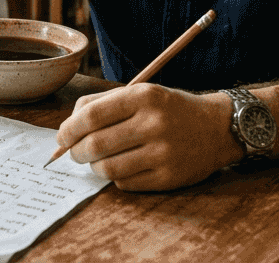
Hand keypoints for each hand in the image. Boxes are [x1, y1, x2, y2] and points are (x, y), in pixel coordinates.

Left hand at [57, 84, 241, 190]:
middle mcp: (154, 123)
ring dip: (94, 168)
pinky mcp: (169, 177)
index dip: (69, 129)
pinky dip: (115, 178)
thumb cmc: (170, 109)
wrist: (217, 127)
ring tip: (96, 162)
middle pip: (96, 144)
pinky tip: (122, 168)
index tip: (62, 137)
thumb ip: (102, 104)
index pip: (91, 115)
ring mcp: (163, 153)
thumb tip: (66, 128)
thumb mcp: (141, 93)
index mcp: (144, 97)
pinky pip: (126, 184)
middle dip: (76, 152)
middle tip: (75, 153)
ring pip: (108, 168)